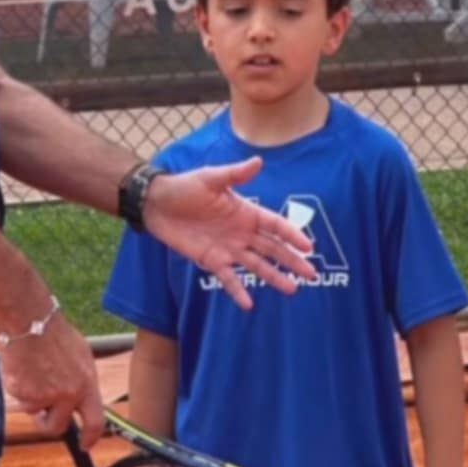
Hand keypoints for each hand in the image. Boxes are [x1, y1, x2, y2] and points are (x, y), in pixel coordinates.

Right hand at [0, 312, 104, 445]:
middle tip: (41, 414)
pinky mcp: (24, 394)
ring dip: (30, 399)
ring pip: (34, 412)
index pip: (96, 421)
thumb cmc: (53, 334)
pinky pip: (19, 400)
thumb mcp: (80, 356)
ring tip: (29, 373)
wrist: (29, 322)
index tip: (86, 445)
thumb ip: (81, 381)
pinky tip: (19, 368)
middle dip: (48, 423)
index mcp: (87, 384)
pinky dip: (18, 388)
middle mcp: (69, 394)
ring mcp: (46, 396)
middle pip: (58, 426)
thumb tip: (80, 399)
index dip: (91, 437)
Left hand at [142, 160, 315, 308]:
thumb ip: (235, 175)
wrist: (157, 204)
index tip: (308, 247)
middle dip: (292, 261)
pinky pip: (228, 278)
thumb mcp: (210, 178)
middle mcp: (242, 232)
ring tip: (292, 290)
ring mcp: (229, 248)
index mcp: (246, 212)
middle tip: (311, 274)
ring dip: (274, 277)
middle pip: (273, 249)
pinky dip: (238, 291)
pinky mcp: (212, 261)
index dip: (291, 235)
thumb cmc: (185, 187)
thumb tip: (259, 161)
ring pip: (257, 265)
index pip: (275, 225)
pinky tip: (249, 305)